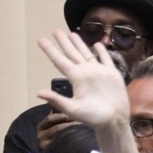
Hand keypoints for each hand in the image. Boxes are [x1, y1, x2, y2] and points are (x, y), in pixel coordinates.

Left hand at [37, 30, 142, 152]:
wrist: (114, 121)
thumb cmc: (94, 118)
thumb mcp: (73, 109)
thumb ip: (57, 100)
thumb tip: (38, 93)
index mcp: (76, 78)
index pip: (60, 60)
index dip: (50, 50)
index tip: (41, 40)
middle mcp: (85, 73)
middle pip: (71, 53)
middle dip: (63, 42)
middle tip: (55, 31)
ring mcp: (98, 72)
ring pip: (86, 53)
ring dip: (79, 43)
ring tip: (71, 33)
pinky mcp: (111, 74)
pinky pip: (105, 59)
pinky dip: (101, 51)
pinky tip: (96, 44)